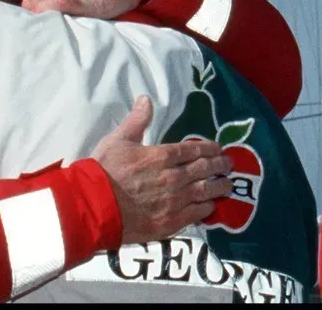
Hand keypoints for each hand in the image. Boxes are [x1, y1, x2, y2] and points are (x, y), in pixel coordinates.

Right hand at [90, 97, 232, 243]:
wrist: (93, 208)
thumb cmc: (103, 172)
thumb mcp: (118, 141)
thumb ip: (136, 121)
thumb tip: (146, 99)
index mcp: (162, 156)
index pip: (194, 150)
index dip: (209, 149)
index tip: (219, 149)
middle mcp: (174, 177)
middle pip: (204, 169)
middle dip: (220, 165)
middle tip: (229, 164)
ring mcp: (175, 201)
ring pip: (206, 191)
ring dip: (220, 186)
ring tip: (228, 184)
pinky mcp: (171, 222)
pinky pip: (196, 214)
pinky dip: (207, 208)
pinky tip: (212, 206)